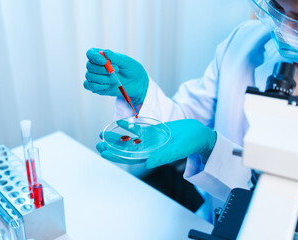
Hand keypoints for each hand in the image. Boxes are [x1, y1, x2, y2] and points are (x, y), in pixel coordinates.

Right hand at [84, 48, 148, 104]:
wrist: (137, 83)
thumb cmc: (131, 69)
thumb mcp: (125, 61)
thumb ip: (114, 57)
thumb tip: (104, 52)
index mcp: (102, 56)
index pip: (91, 53)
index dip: (94, 57)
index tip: (103, 61)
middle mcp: (96, 66)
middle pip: (89, 66)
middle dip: (102, 69)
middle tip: (116, 71)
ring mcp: (96, 77)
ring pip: (89, 76)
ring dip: (102, 78)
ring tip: (114, 79)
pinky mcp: (96, 87)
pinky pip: (88, 85)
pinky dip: (96, 85)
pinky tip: (107, 85)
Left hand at [96, 119, 216, 167]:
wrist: (199, 134)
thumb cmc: (191, 144)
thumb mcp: (178, 150)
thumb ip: (163, 156)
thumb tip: (148, 163)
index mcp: (153, 156)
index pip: (131, 158)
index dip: (116, 156)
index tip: (103, 153)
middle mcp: (150, 149)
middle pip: (127, 149)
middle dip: (112, 147)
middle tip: (99, 143)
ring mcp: (151, 140)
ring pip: (130, 140)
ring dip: (117, 138)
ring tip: (103, 134)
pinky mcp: (154, 131)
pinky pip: (139, 130)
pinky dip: (128, 127)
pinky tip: (119, 123)